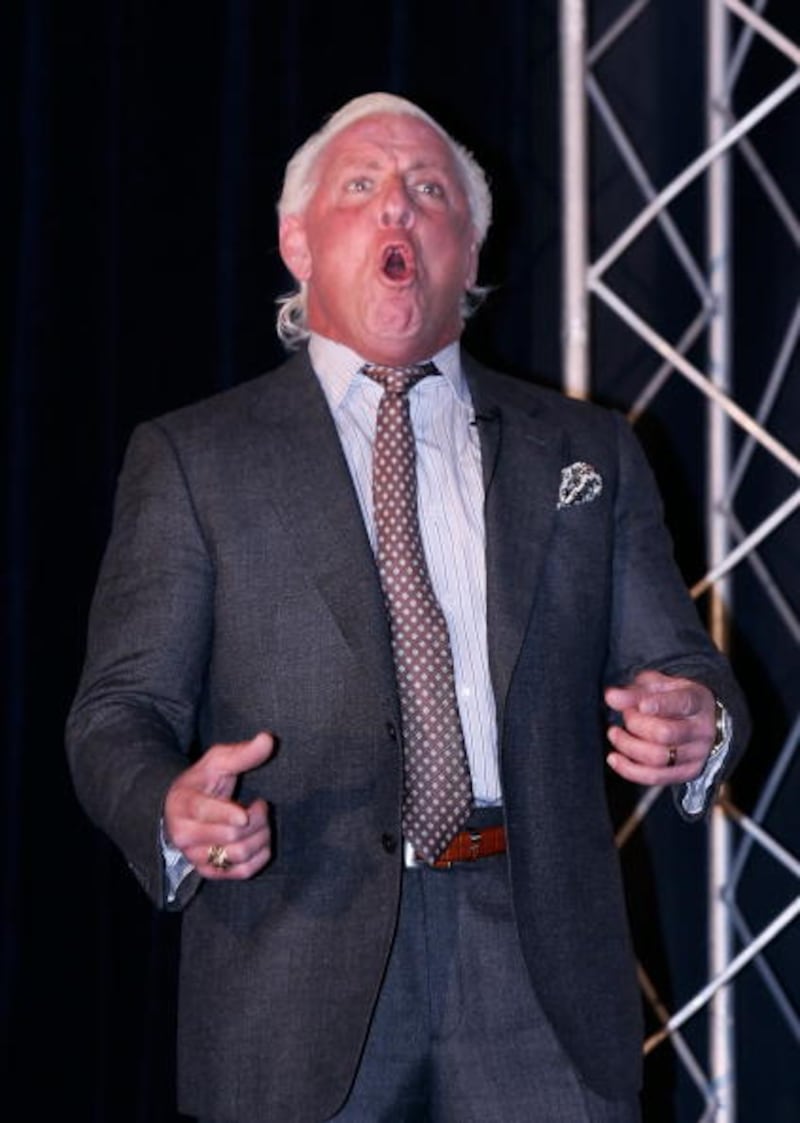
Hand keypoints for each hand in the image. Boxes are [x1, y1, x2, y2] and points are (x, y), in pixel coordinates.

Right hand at [164, 731, 274, 878]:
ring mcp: (195, 855)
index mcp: (183, 803)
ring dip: (261, 838)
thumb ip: (242, 753)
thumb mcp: (217, 762)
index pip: (205, 813)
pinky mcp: (208, 871)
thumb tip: (268, 739)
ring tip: (261, 822)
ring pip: (238, 855)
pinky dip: (259, 858)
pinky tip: (262, 842)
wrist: (179, 811)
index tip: (246, 813)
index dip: (228, 814)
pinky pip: (240, 872)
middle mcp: (184, 834)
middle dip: (257, 820)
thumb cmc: (202, 782)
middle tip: (261, 806)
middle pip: (231, 836)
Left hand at [604, 671, 715, 785]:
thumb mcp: (658, 686)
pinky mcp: (688, 772)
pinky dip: (629, 770)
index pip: (682, 703)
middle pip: (666, 733)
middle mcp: (702, 729)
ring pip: (659, 757)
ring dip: (628, 746)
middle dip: (636, 724)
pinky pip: (655, 777)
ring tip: (615, 734)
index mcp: (698, 701)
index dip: (660, 705)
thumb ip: (635, 691)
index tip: (641, 705)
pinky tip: (615, 758)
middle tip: (625, 715)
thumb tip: (612, 697)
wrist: (699, 720)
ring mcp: (697, 754)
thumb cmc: (675, 700)